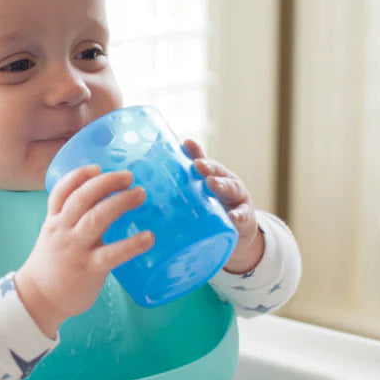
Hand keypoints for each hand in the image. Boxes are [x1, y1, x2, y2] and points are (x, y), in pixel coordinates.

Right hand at [14, 165, 153, 338]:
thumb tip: (104, 204)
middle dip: (106, 182)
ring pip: (96, 218)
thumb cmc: (51, 266)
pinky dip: (132, 244)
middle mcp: (63, 230)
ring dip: (120, 202)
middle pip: (82, 198)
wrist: (38, 299)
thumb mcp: (53, 236)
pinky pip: (113, 253)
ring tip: (140, 194)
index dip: (78, 176)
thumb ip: (71, 221)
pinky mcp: (89, 268)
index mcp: (54, 221)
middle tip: (129, 176)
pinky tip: (148, 238)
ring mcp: (75, 249)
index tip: (97, 167)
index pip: (61, 192)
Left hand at [182, 139, 264, 274]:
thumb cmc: (205, 215)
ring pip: (231, 189)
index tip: (185, 143)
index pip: (200, 161)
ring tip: (211, 184)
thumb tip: (134, 188)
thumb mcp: (190, 202)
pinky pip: (243, 219)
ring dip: (222, 185)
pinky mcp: (244, 220)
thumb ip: (171, 194)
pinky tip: (233, 217)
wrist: (235, 236)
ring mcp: (236, 200)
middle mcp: (224, 183)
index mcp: (207, 177)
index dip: (194, 151)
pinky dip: (239, 217)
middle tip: (197, 165)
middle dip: (207, 166)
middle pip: (216, 171)